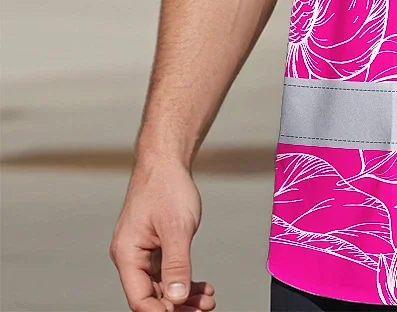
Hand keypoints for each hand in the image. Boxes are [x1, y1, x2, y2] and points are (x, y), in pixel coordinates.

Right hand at [111, 159, 214, 311]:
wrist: (167, 161)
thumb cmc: (167, 188)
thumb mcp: (177, 227)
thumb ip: (176, 264)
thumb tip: (176, 299)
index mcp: (128, 254)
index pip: (140, 298)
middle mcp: (131, 257)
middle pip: (151, 295)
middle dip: (178, 306)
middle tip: (204, 310)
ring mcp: (143, 252)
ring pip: (161, 286)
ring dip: (184, 295)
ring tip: (208, 300)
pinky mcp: (155, 246)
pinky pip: (167, 272)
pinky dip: (184, 280)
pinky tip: (202, 286)